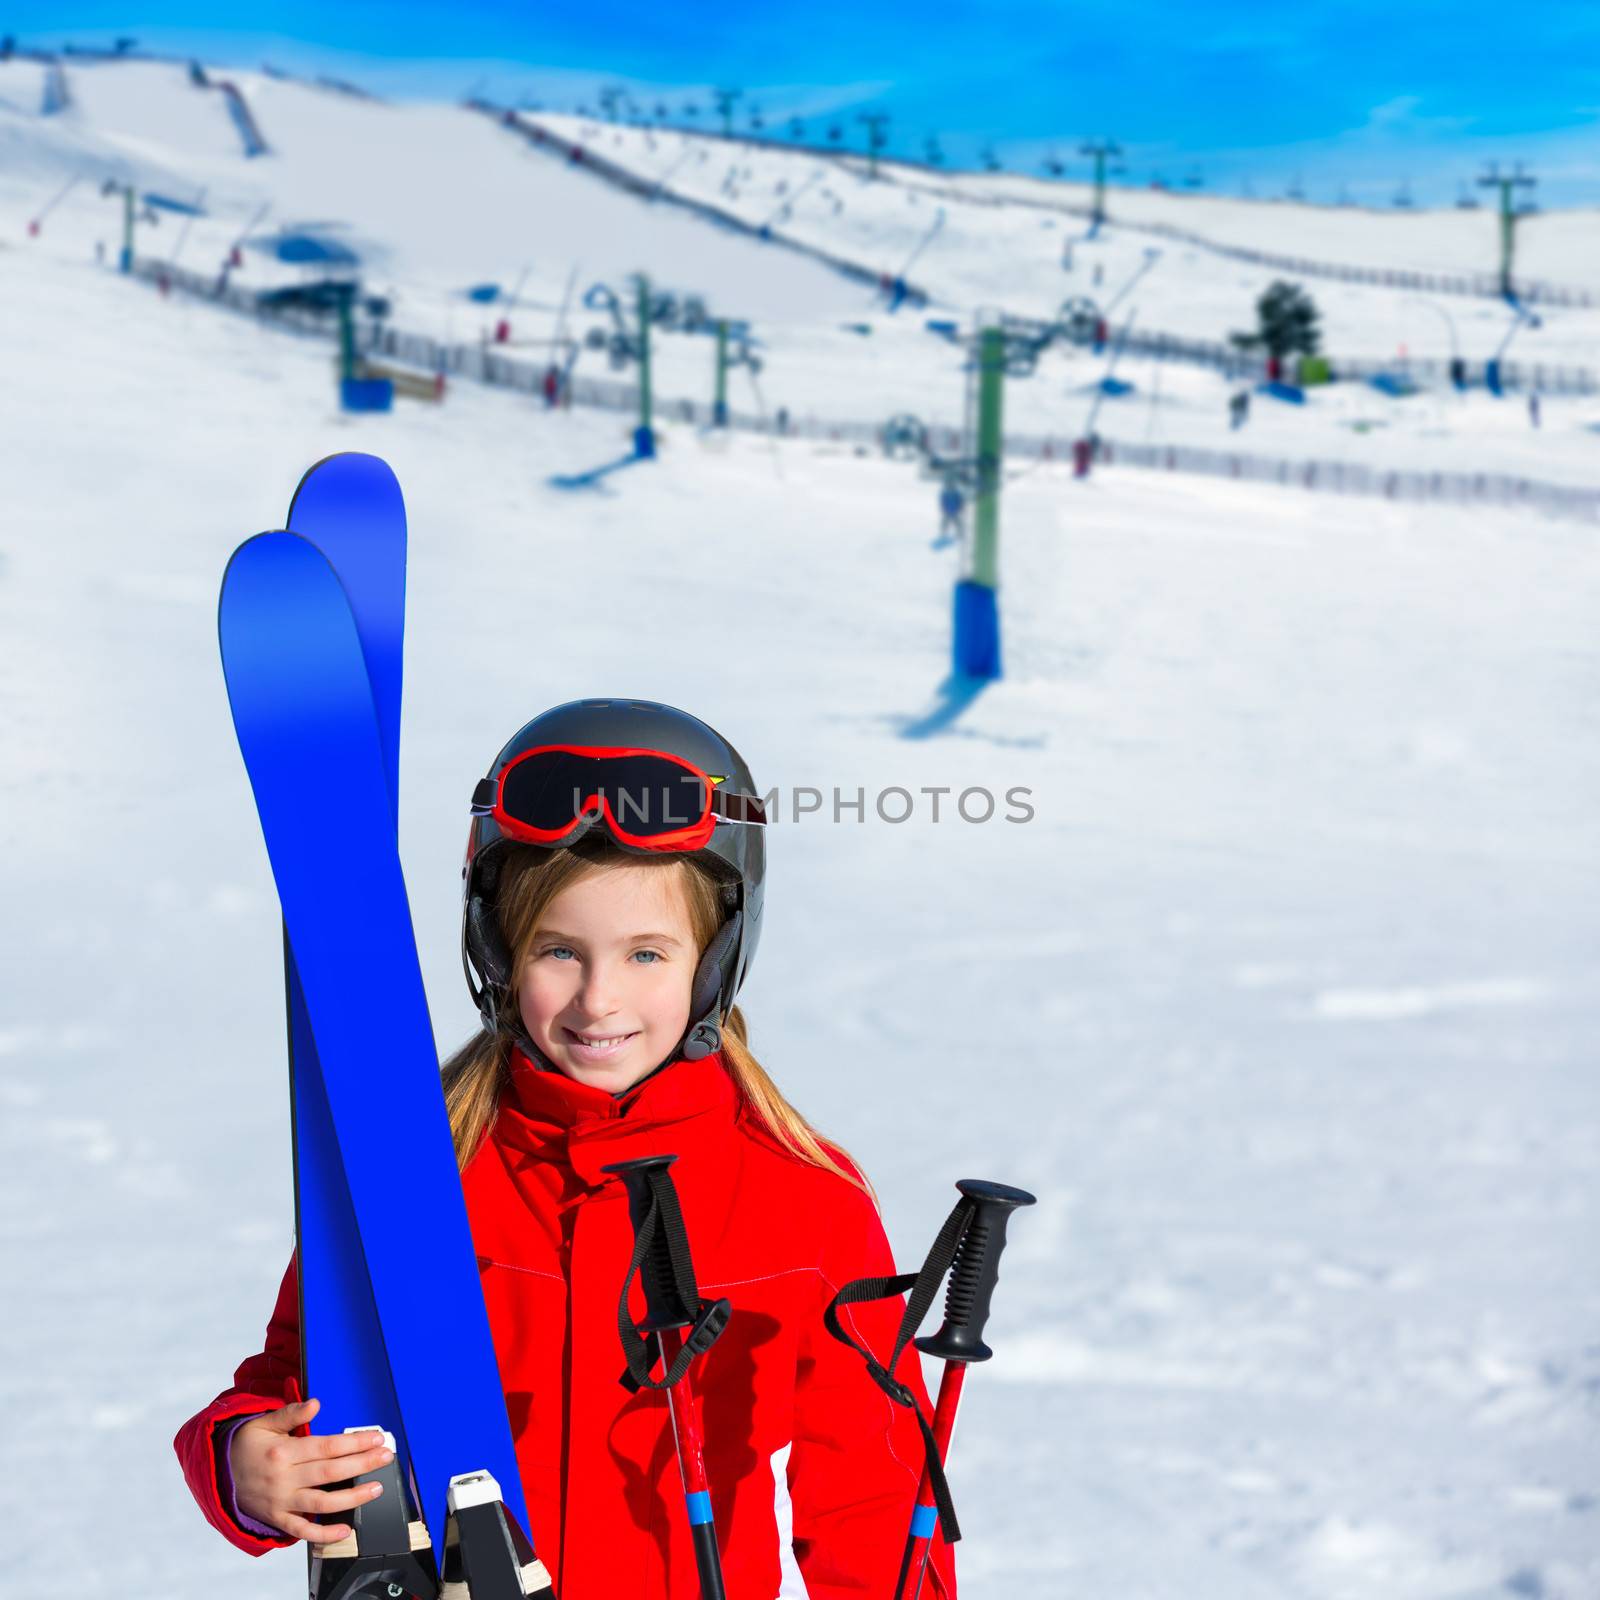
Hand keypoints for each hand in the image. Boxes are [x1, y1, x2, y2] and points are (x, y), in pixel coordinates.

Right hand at [229, 1396, 394, 1544]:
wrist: (218, 1474)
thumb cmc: (246, 1445)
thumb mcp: (264, 1422)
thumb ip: (291, 1414)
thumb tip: (315, 1403)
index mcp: (284, 1451)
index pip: (327, 1447)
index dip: (355, 1442)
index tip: (376, 1438)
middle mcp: (284, 1478)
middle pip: (331, 1473)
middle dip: (362, 1464)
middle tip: (386, 1457)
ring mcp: (281, 1501)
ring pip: (322, 1503)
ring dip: (352, 1498)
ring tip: (375, 1489)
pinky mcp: (277, 1518)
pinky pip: (302, 1530)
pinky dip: (324, 1533)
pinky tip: (345, 1530)